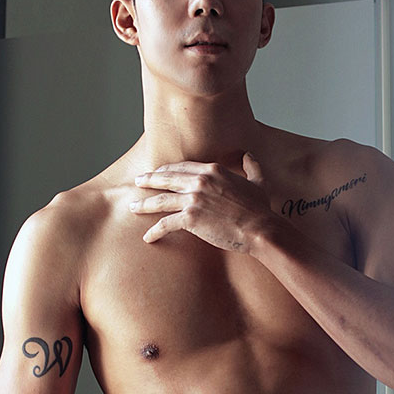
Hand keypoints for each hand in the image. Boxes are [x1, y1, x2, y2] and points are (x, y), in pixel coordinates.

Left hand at [129, 152, 273, 251]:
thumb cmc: (260, 209)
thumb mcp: (258, 182)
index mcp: (213, 170)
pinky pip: (166, 224)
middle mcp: (200, 181)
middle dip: (149, 180)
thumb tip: (250, 156)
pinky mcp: (190, 219)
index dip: (168, 170)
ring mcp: (193, 199)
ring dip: (144, 203)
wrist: (260, 229)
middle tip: (138, 181)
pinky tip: (148, 237)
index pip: (182, 167)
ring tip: (133, 207)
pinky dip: (155, 231)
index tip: (159, 172)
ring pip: (161, 200)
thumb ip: (252, 167)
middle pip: (166, 178)